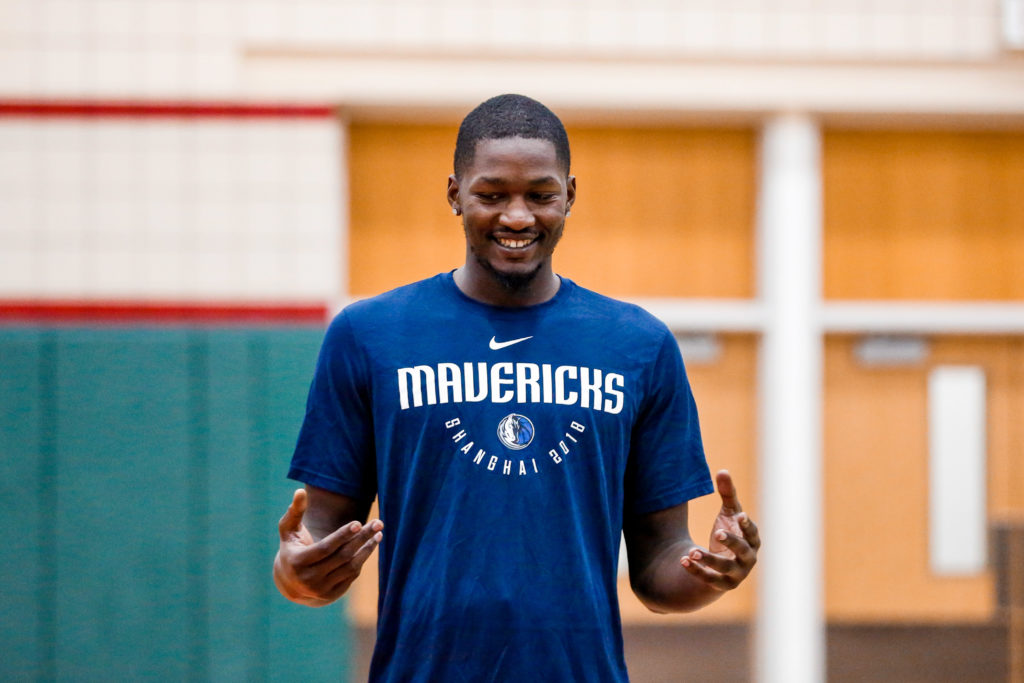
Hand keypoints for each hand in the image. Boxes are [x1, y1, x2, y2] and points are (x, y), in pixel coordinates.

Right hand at [273, 488, 382, 605]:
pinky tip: (370, 545)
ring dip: (367, 549)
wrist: (289, 581)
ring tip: (378, 533)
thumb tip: (300, 491)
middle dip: (362, 538)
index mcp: (297, 562)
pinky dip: (362, 559)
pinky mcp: (331, 595)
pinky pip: (352, 575)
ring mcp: (321, 590)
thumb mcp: (288, 530)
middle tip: (378, 523)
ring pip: (350, 566)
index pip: (325, 548)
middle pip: (342, 556)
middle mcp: (309, 579)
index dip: (342, 535)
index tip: (358, 522)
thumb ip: (295, 511)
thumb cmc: (292, 547)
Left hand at [680, 470, 759, 590]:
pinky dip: (696, 571)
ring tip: (693, 551)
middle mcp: (748, 559)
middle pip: (742, 551)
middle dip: (731, 542)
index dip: (747, 525)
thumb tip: (722, 470)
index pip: (753, 533)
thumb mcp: (728, 514)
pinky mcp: (721, 585)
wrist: (720, 566)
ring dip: (709, 560)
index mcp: (752, 541)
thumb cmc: (728, 533)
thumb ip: (727, 494)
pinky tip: (683, 560)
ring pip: (724, 568)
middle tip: (717, 532)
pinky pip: (709, 580)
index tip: (740, 515)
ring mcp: (736, 574)